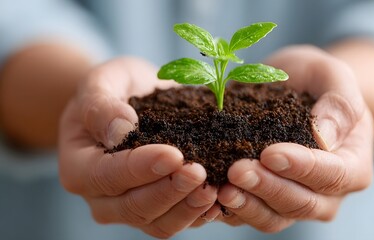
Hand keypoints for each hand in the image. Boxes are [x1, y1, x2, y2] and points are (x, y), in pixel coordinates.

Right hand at [58, 57, 218, 237]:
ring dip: (187, 208)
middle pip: (135, 207)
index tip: (173, 155)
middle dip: (169, 191)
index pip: (108, 176)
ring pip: (158, 223)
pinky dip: (199, 214)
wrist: (129, 101)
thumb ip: (102, 106)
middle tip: (198, 172)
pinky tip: (219, 198)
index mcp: (79, 168)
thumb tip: (121, 132)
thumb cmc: (112, 90)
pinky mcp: (156, 208)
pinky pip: (177, 221)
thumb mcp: (100, 83)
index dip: (140, 168)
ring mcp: (129, 207)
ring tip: (213, 188)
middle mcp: (101, 197)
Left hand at [216, 45, 373, 231]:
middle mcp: (326, 192)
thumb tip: (324, 138)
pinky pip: (249, 214)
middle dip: (267, 188)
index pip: (332, 174)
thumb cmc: (315, 80)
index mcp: (352, 164)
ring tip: (221, 189)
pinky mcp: (265, 202)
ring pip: (273, 217)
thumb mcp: (332, 76)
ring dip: (247, 205)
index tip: (270, 153)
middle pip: (301, 203)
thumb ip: (339, 104)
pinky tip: (210, 195)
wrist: (292, 87)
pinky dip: (230, 210)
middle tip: (237, 170)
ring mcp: (294, 200)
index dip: (302, 167)